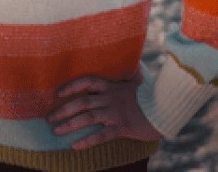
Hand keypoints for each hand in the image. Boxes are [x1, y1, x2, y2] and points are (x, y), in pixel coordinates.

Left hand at [47, 73, 161, 150]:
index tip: (58, 93)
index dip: (71, 86)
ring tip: (56, 131)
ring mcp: (115, 113)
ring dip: (69, 124)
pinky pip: (101, 135)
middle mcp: (110, 98)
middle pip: (82, 102)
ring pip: (87, 118)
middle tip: (49, 118)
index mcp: (112, 87)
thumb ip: (128, 80)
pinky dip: (87, 141)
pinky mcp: (123, 127)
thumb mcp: (137, 85)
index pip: (87, 81)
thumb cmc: (152, 98)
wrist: (168, 108)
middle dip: (63, 110)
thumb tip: (130, 70)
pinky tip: (75, 147)